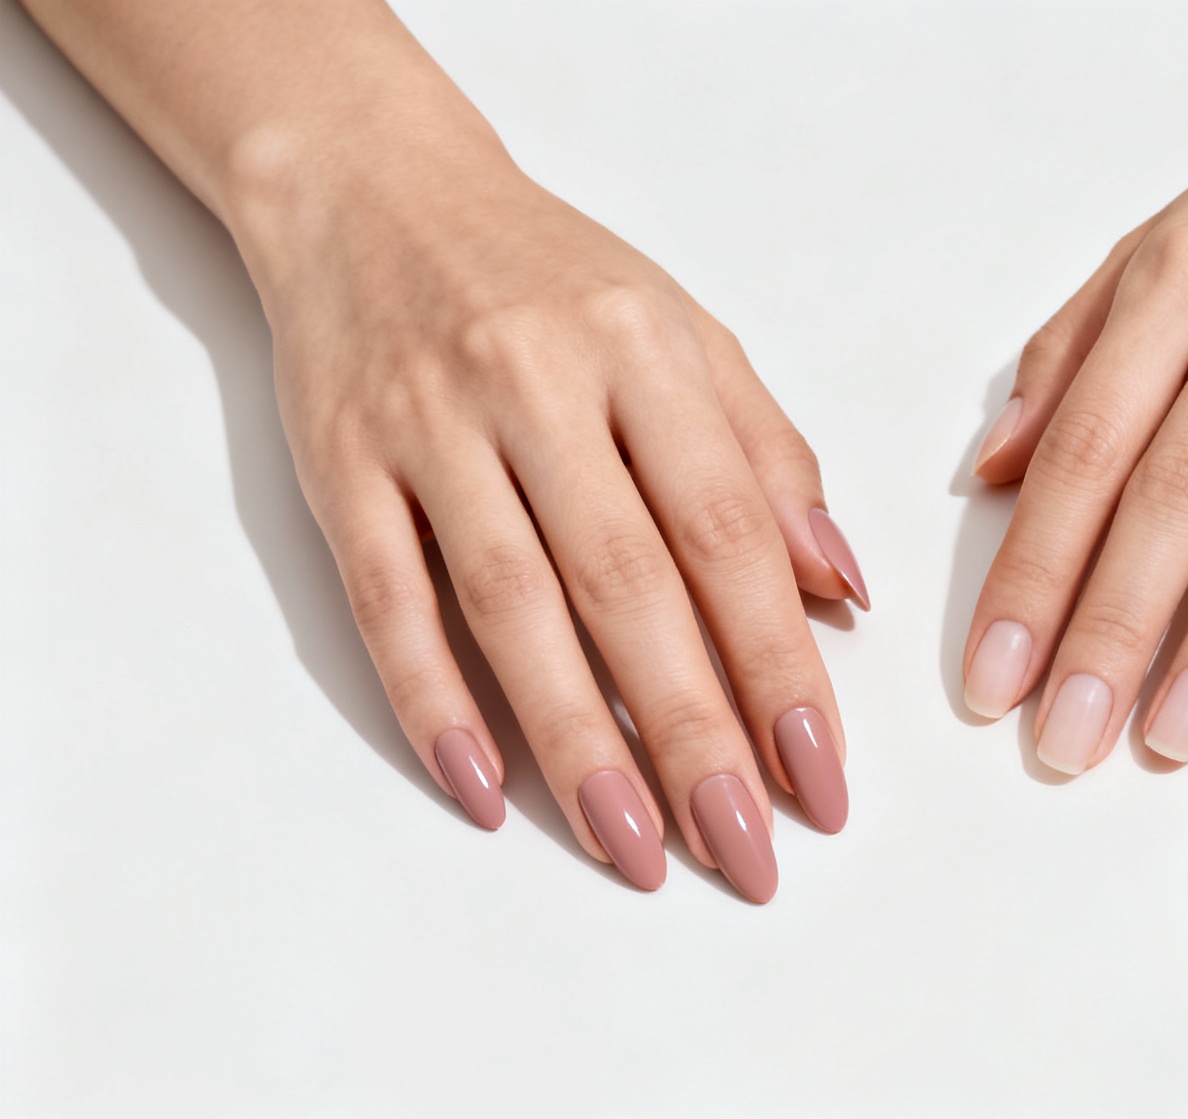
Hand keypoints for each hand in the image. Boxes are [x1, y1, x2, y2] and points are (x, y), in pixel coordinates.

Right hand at [261, 150, 864, 897]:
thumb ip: (767, 459)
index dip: (778, 663)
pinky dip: (432, 701)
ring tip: (636, 852)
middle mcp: (537, 384)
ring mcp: (429, 426)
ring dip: (576, 743)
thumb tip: (842, 591)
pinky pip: (388, 601)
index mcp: (644, 352)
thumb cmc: (553, 280)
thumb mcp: (684, 335)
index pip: (726, 532)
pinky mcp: (341, 467)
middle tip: (745, 851)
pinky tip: (485, 790)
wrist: (374, 192)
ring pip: (510, 606)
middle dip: (694, 733)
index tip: (820, 774)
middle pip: (626, 585)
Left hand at [961, 37, 1187, 771]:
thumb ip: (1073, 353)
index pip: (1084, 448)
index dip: (1032, 571)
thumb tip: (994, 471)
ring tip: (1173, 738)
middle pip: (1171, 490)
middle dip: (1109, 629)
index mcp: (1175, 278)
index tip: (993, 677)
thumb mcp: (1169, 243)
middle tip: (1068, 742)